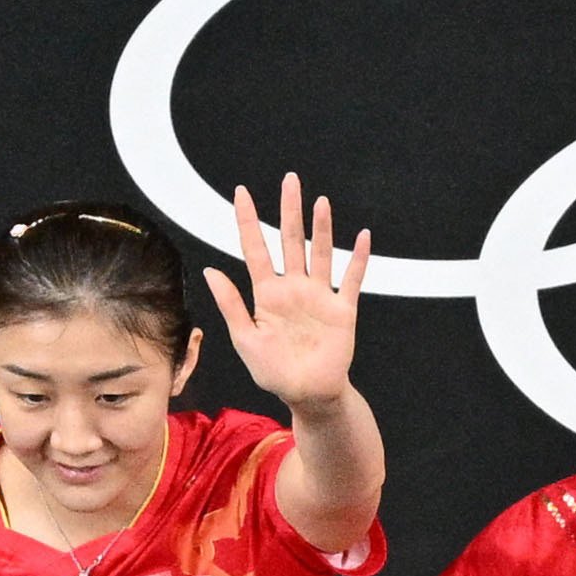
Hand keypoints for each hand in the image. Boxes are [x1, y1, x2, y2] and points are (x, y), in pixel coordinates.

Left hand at [203, 173, 369, 410]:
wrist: (308, 395)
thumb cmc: (274, 372)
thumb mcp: (245, 339)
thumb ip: (231, 304)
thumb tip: (211, 270)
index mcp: (267, 294)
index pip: (255, 249)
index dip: (247, 220)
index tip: (241, 193)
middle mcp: (294, 288)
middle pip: (291, 241)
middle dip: (289, 210)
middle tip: (290, 180)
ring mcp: (319, 297)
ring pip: (320, 253)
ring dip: (322, 228)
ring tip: (321, 202)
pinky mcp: (342, 311)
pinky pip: (351, 280)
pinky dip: (358, 260)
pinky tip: (363, 238)